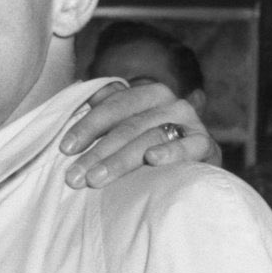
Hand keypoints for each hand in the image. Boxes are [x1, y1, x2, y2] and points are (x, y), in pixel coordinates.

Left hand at [60, 81, 220, 187]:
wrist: (195, 172)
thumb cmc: (149, 149)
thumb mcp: (127, 130)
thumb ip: (106, 114)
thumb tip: (77, 96)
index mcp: (148, 93)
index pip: (113, 106)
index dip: (87, 126)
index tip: (65, 149)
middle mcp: (171, 103)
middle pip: (128, 126)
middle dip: (97, 152)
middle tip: (74, 177)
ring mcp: (191, 123)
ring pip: (150, 138)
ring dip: (120, 160)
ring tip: (96, 179)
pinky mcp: (207, 145)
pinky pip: (189, 146)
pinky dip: (171, 152)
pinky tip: (152, 160)